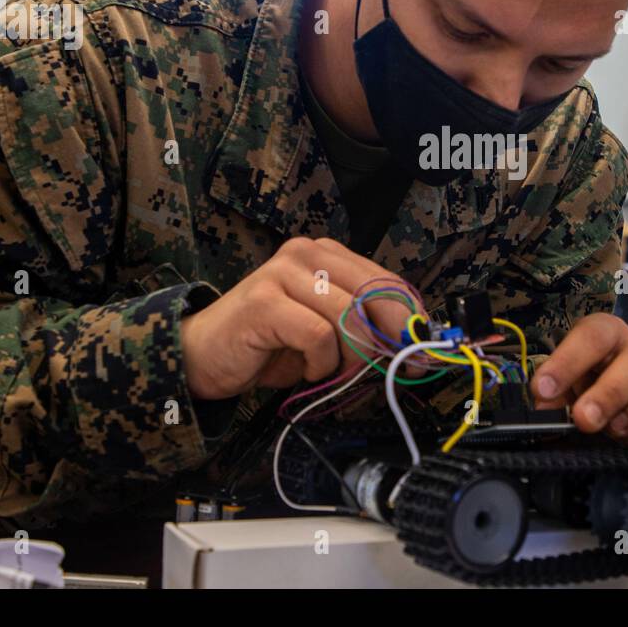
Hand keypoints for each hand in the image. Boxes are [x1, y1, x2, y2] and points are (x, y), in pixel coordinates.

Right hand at [179, 236, 412, 398]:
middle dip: (393, 337)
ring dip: (350, 358)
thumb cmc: (269, 346)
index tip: (424, 349)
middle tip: (400, 368)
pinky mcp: (264, 301)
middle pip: (374, 293)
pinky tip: (304, 369)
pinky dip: (320, 364)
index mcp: (326, 254)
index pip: (387, 281)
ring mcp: (283, 273)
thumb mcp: (327, 333)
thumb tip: (413, 343)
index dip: (411, 317)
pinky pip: (318, 336)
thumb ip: (363, 326)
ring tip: (330, 372)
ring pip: (349, 317)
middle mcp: (306, 254)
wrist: (203, 356)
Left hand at [531, 313, 627, 455]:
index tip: (543, 390)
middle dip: (608, 393)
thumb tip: (543, 412)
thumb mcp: (561, 388)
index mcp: (608, 336)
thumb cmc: (580, 390)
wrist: (600, 412)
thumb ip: (552, 397)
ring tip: (614, 431)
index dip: (568, 361)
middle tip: (583, 418)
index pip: (594, 336)